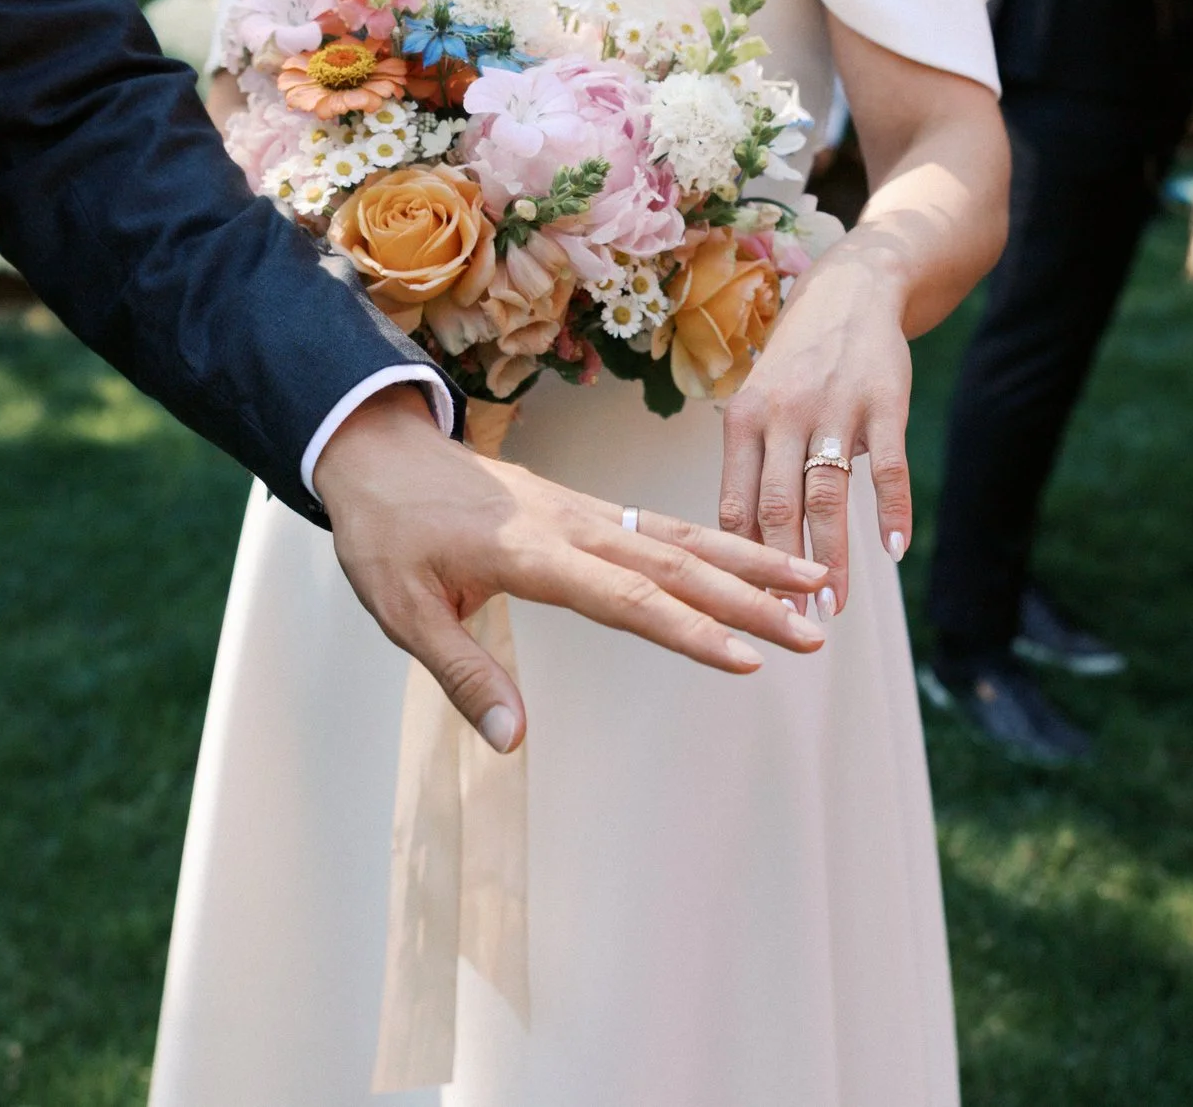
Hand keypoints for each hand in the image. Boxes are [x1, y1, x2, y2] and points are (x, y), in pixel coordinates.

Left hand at [315, 387, 829, 750]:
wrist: (377, 453)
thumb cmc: (385, 534)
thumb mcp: (403, 612)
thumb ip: (463, 673)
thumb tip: (511, 740)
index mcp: (531, 553)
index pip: (625, 598)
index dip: (688, 631)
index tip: (745, 659)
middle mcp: (571, 525)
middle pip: (675, 565)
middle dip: (749, 599)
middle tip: (813, 631)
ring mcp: (582, 511)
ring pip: (679, 537)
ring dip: (748, 562)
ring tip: (815, 583)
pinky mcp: (583, 508)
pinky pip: (660, 526)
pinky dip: (714, 543)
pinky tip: (752, 560)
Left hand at [718, 248, 915, 621]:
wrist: (850, 292)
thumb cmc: (797, 366)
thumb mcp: (759, 405)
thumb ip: (751, 467)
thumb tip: (742, 550)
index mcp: (742, 421)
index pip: (733, 506)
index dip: (739, 564)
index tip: (747, 611)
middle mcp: (782, 415)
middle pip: (777, 509)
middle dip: (783, 575)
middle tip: (793, 625)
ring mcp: (833, 408)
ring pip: (827, 496)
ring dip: (831, 557)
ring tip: (834, 605)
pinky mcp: (883, 402)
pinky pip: (886, 468)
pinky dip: (892, 513)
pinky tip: (895, 551)